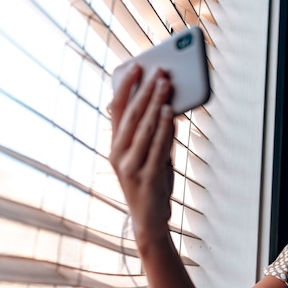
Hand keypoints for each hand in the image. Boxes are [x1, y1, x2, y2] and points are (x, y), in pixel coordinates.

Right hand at [109, 64, 174, 246]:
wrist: (149, 221)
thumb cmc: (150, 183)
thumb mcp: (147, 155)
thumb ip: (154, 133)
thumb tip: (167, 104)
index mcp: (115, 146)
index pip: (118, 110)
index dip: (126, 87)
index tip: (136, 67)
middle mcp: (118, 154)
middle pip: (133, 116)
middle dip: (147, 91)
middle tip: (159, 71)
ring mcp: (131, 166)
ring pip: (145, 128)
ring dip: (157, 104)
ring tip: (166, 85)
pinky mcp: (147, 176)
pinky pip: (157, 147)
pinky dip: (164, 128)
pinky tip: (171, 113)